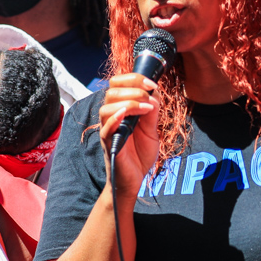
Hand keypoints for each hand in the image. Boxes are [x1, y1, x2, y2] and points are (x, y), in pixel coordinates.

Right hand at [99, 73, 159, 199]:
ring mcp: (109, 131)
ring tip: (146, 108)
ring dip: (128, 102)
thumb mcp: (151, 130)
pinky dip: (113, 119)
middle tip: (149, 95)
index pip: (118, 85)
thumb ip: (152, 113)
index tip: (152, 84)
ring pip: (106, 107)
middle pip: (111, 92)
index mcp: (121, 110)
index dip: (134, 79)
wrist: (134, 181)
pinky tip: (125, 115)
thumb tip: (155, 93)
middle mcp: (112, 118)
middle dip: (133, 88)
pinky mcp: (109, 145)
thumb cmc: (140, 155)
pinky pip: (105, 129)